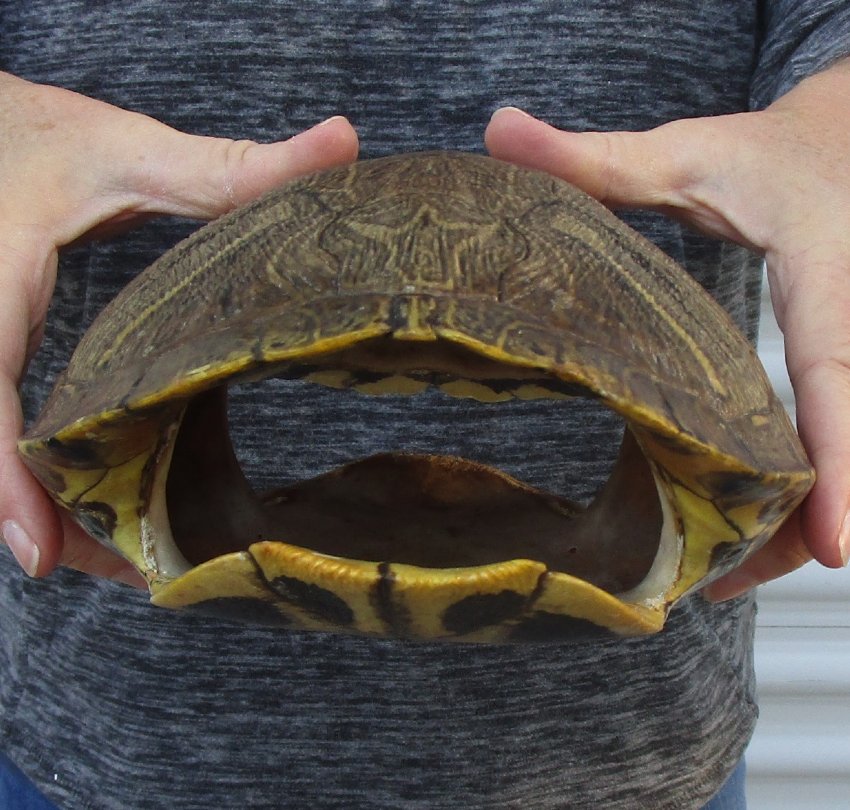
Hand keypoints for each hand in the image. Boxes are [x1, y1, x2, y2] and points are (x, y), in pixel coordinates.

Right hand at [0, 71, 358, 586]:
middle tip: (135, 574)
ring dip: (47, 509)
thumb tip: (345, 141)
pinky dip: (35, 480)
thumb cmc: (42, 141)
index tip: (39, 555)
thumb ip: (233, 165)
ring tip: (127, 556)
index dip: (2, 478)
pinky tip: (95, 498)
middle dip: (49, 519)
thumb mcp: (131, 155)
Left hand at [485, 59, 849, 598]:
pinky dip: (812, 492)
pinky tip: (757, 523)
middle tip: (717, 583)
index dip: (843, 464)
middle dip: (805, 524)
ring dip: (803, 522)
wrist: (841, 150)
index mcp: (826, 277)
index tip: (840, 546)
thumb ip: (595, 158)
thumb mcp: (686, 155)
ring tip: (722, 574)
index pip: (840, 376)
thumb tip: (496, 130)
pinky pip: (844, 440)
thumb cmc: (765, 157)